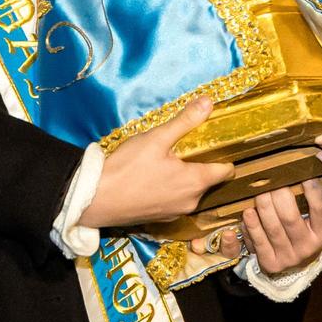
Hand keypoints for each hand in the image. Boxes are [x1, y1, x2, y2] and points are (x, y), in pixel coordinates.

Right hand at [80, 98, 229, 228]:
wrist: (95, 200)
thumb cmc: (127, 168)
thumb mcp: (156, 138)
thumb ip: (185, 121)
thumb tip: (209, 102)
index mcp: (195, 182)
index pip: (226, 171)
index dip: (225, 156)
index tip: (218, 144)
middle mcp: (191, 202)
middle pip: (208, 181)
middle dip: (200, 165)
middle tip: (186, 148)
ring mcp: (175, 213)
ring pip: (190, 192)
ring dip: (184, 178)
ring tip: (168, 162)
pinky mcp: (161, 219)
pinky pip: (175, 201)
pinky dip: (170, 191)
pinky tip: (154, 179)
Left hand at [242, 179, 321, 274]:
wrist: (298, 264)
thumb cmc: (306, 231)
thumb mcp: (317, 219)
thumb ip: (316, 199)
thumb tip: (311, 169)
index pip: (320, 210)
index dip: (313, 191)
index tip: (304, 176)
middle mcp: (307, 247)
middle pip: (290, 218)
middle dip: (279, 196)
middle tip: (272, 181)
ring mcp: (289, 257)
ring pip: (272, 228)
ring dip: (263, 207)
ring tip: (258, 192)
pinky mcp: (271, 263)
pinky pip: (259, 242)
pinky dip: (252, 226)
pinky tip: (248, 212)